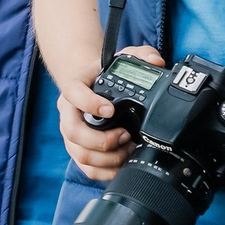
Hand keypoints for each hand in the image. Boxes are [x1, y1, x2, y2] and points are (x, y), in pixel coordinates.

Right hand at [57, 43, 161, 181]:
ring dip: (106, 157)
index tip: (110, 109)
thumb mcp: (120, 57)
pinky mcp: (77, 150)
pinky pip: (85, 168)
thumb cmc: (103, 73)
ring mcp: (70, 133)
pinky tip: (121, 163)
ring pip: (79, 153)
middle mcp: (67, 111)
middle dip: (101, 140)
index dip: (90, 103)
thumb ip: (139, 54)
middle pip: (73, 132)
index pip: (73, 93)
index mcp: (74, 86)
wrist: (87, 85)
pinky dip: (105, 171)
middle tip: (125, 135)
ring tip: (127, 149)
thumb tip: (156, 62)